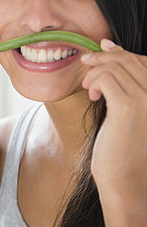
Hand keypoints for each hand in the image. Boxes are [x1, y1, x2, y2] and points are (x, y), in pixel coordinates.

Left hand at [81, 39, 146, 190]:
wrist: (126, 180)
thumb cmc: (124, 147)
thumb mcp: (128, 112)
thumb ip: (125, 84)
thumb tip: (109, 48)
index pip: (144, 61)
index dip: (121, 51)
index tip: (102, 47)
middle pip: (130, 60)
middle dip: (104, 56)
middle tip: (86, 62)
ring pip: (116, 67)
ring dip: (96, 71)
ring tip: (89, 88)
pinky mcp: (128, 108)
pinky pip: (106, 79)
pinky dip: (94, 81)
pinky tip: (92, 95)